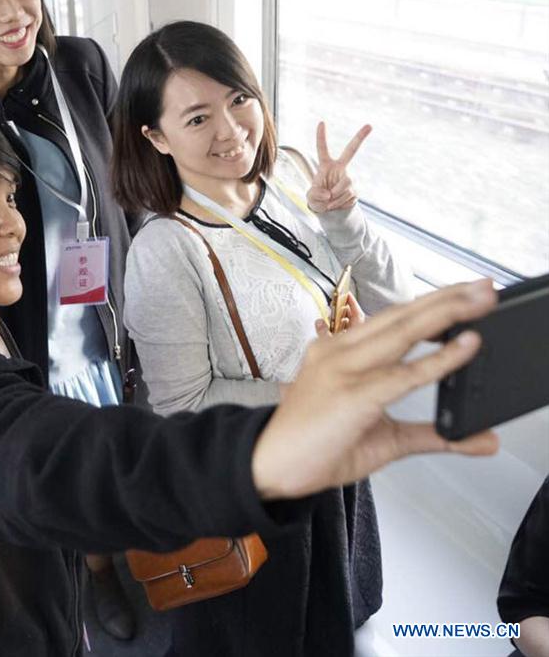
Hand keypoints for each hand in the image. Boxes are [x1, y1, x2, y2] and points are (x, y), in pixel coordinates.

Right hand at [252, 279, 498, 500]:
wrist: (270, 468)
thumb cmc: (316, 447)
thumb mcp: (383, 437)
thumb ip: (432, 434)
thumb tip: (480, 438)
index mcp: (339, 350)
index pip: (393, 319)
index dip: (432, 305)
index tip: (465, 294)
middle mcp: (339, 350)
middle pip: (402, 315)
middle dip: (447, 299)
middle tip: (484, 286)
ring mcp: (344, 368)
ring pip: (403, 332)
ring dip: (446, 313)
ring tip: (481, 301)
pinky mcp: (352, 394)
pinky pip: (403, 374)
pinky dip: (438, 359)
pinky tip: (464, 345)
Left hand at [307, 122, 370, 212]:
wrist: (329, 210)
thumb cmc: (317, 198)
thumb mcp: (311, 197)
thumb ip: (316, 193)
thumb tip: (329, 193)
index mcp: (326, 165)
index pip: (322, 149)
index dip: (321, 136)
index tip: (321, 122)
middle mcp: (340, 168)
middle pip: (351, 150)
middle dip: (360, 137)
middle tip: (370, 125)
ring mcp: (349, 177)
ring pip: (347, 182)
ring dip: (336, 195)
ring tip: (329, 202)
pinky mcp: (356, 189)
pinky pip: (348, 195)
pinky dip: (338, 203)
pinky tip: (334, 205)